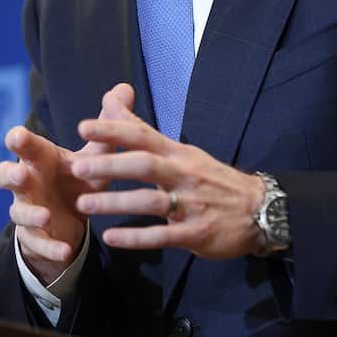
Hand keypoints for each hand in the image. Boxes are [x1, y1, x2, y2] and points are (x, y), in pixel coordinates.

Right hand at [0, 84, 134, 282]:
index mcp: (40, 159)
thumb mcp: (94, 156)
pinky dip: (50, 248)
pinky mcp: (35, 238)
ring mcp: (27, 210)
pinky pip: (37, 244)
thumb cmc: (77, 179)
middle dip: (10, 174)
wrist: (69, 220)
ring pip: (17, 211)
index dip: (17, 140)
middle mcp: (27, 183)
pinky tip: (66, 252)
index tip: (19, 135)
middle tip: (22, 174)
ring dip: (29, 214)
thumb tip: (124, 88)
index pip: (22, 145)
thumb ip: (107, 126)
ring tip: (45, 215)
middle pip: (5, 175)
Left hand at [71, 94, 266, 259]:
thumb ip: (143, 131)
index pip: (143, 135)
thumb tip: (110, 99)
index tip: (83, 127)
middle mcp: (183, 174)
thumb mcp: (181, 151)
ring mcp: (190, 204)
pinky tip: (112, 238)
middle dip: (111, 165)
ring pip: (150, 201)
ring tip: (85, 205)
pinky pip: (162, 235)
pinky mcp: (195, 233)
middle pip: (145, 165)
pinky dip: (137, 237)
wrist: (258, 209)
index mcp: (178, 153)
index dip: (114, 130)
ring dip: (117, 202)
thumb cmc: (211, 178)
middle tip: (78, 168)